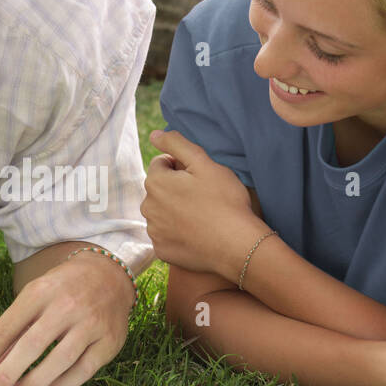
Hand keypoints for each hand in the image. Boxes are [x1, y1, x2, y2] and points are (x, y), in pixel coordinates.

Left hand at [0, 250, 133, 385]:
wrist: (109, 273)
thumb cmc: (62, 291)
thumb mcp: (34, 298)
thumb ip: (14, 330)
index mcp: (38, 292)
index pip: (3, 331)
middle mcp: (65, 306)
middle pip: (30, 346)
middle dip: (5, 375)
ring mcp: (90, 323)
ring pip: (58, 361)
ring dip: (33, 384)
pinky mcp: (109, 341)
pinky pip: (83, 371)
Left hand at [143, 129, 264, 275]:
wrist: (238, 245)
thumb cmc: (225, 201)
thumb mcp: (204, 163)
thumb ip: (177, 144)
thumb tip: (154, 135)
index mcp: (155, 182)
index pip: (161, 165)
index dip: (182, 168)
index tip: (201, 179)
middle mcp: (148, 207)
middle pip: (160, 189)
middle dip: (176, 189)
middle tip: (203, 197)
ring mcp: (154, 231)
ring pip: (162, 213)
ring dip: (175, 211)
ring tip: (202, 216)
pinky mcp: (162, 251)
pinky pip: (166, 236)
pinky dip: (177, 233)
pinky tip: (197, 233)